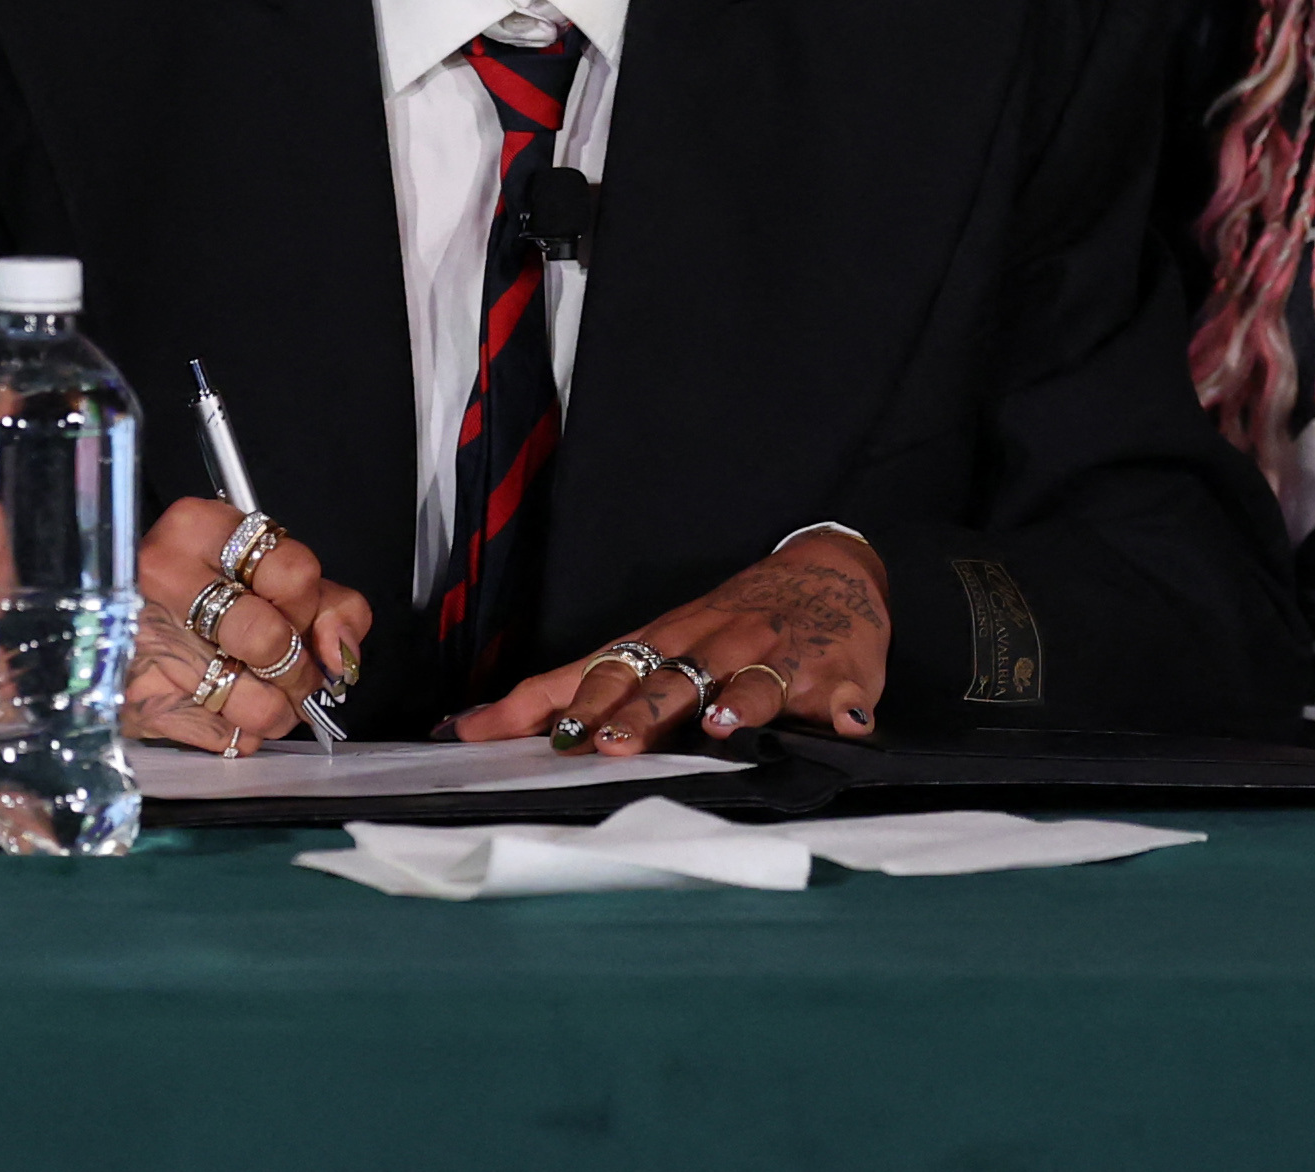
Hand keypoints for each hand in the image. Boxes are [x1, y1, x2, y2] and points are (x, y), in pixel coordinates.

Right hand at [124, 498, 375, 754]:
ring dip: (274, 710)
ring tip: (264, 696)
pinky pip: (223, 737)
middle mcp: (164, 578)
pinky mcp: (136, 702)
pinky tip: (225, 709)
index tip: (302, 620)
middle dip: (298, 670)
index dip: (310, 607)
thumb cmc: (202, 595)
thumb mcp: (267, 574)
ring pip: (254, 702)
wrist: (102, 625)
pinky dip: (240, 731)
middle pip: (270, 639)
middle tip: (295, 674)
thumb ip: (328, 604)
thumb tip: (341, 655)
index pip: (293, 572)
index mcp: (198, 530)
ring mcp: (144, 643)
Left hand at [458, 528, 893, 754]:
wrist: (830, 570)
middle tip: (605, 743)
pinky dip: (838, 706)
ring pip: (751, 679)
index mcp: (663, 643)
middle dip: (635, 711)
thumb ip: (584, 688)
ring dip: (737, 701)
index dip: (545, 704)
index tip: (495, 733)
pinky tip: (840, 722)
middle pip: (668, 678)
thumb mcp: (657, 644)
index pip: (592, 670)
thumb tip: (473, 727)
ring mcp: (775, 656)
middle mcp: (713, 645)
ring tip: (721, 723)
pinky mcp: (835, 670)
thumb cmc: (728, 624)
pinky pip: (838, 690)